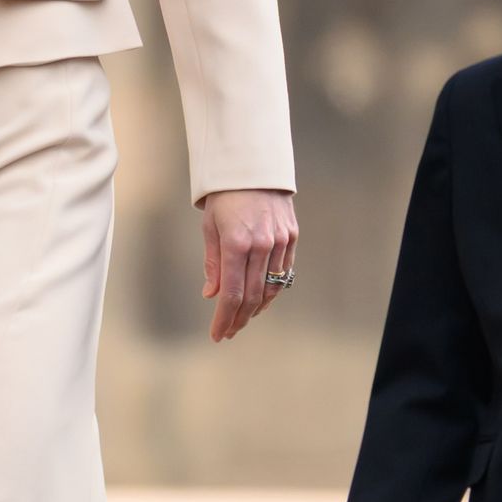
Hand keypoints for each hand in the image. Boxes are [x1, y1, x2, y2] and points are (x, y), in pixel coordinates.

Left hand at [200, 188, 297, 342]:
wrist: (253, 167)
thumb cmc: (224, 197)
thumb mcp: (210, 227)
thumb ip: (213, 263)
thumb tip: (212, 295)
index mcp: (236, 243)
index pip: (232, 294)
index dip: (224, 318)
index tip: (217, 335)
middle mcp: (261, 245)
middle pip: (252, 296)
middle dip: (238, 318)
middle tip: (228, 332)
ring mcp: (280, 241)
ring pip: (271, 288)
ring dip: (256, 308)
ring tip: (242, 319)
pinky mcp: (291, 236)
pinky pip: (283, 272)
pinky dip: (271, 290)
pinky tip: (261, 300)